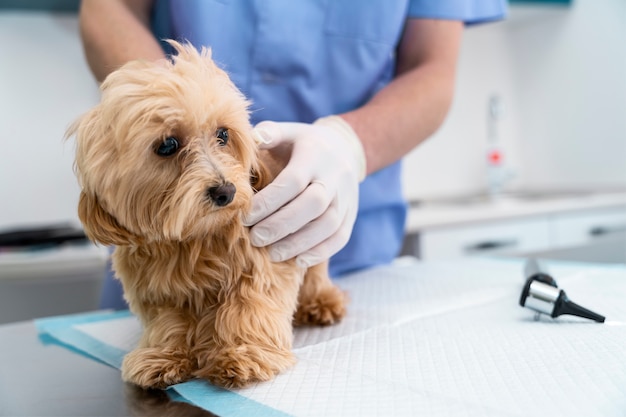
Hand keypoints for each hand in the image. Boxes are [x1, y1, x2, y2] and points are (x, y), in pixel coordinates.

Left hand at [244, 116, 365, 266]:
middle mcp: (335, 177)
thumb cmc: (303, 144)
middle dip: (282, 225)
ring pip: (328, 225)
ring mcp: (347, 198)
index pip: (293, 181)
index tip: (246, 217)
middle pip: (313, 205)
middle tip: (256, 239)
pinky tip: (298, 261)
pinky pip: (340, 238)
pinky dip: (320, 252)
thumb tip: (252, 139)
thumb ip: (268, 134)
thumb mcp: (288, 132)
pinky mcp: (352, 215)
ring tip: (272, 254)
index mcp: (315, 155)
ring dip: (299, 243)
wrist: (344, 149)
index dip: (269, 201)